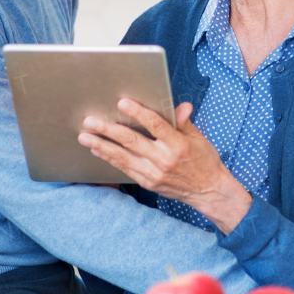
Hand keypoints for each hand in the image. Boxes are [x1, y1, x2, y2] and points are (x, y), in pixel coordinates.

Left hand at [78, 100, 251, 233]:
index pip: (155, 125)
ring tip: (85, 136)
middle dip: (108, 130)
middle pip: (132, 141)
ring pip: (123, 157)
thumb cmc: (204, 161)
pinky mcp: (148, 183)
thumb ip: (184, 122)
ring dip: (102, 145)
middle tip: (90, 121)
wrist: (208, 191)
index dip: (138, 113)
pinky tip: (98, 150)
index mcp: (178, 145)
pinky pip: (125, 169)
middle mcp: (164, 160)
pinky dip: (110, 159)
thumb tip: (181, 106)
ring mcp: (154, 173)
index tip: (122, 103)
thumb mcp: (198, 138)